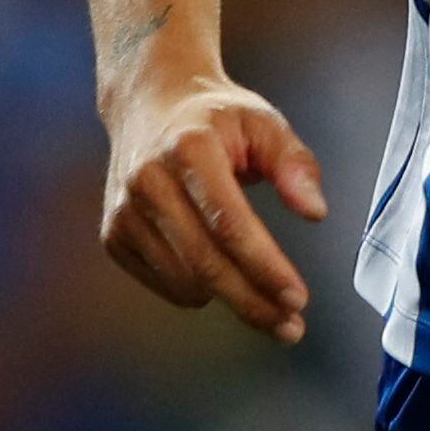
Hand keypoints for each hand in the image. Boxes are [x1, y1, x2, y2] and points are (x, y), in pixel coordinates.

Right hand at [100, 75, 327, 339]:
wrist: (150, 103)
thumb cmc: (216, 118)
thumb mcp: (264, 123)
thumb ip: (295, 164)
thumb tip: (315, 212)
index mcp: (189, 149)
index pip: (229, 223)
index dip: (265, 266)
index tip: (298, 297)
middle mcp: (148, 181)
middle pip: (206, 263)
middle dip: (253, 302)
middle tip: (291, 327)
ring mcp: (125, 211)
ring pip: (185, 282)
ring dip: (230, 299)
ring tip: (265, 294)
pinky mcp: (114, 235)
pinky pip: (166, 284)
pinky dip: (199, 288)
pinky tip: (219, 268)